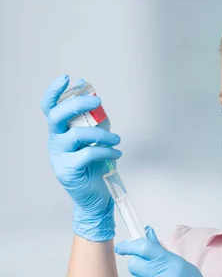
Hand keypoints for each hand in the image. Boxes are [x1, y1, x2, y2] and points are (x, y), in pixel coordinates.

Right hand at [40, 74, 122, 240]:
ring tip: (116, 139)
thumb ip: (94, 120)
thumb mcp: (95, 140)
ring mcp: (60, 157)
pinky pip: (88, 153)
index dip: (55, 92)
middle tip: (97, 101)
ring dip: (102, 133)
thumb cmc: (95, 167)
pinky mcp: (69, 171)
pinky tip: (116, 153)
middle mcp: (55, 142)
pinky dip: (106, 151)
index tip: (67, 78)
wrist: (95, 198)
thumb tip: (95, 96)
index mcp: (59, 132)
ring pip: (77, 135)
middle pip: (57, 116)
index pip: (49, 108)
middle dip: (77, 104)